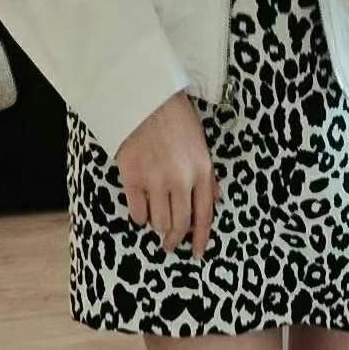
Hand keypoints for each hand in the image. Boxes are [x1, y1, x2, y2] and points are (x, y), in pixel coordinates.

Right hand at [114, 90, 220, 258]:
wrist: (143, 96)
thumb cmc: (174, 119)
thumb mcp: (201, 145)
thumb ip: (208, 175)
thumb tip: (216, 199)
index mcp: (201, 172)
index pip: (204, 215)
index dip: (200, 238)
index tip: (196, 254)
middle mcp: (181, 180)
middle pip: (179, 224)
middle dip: (174, 240)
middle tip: (168, 247)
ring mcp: (156, 179)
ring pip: (158, 221)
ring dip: (157, 226)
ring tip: (155, 221)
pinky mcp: (132, 176)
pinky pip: (137, 212)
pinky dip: (139, 216)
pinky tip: (140, 210)